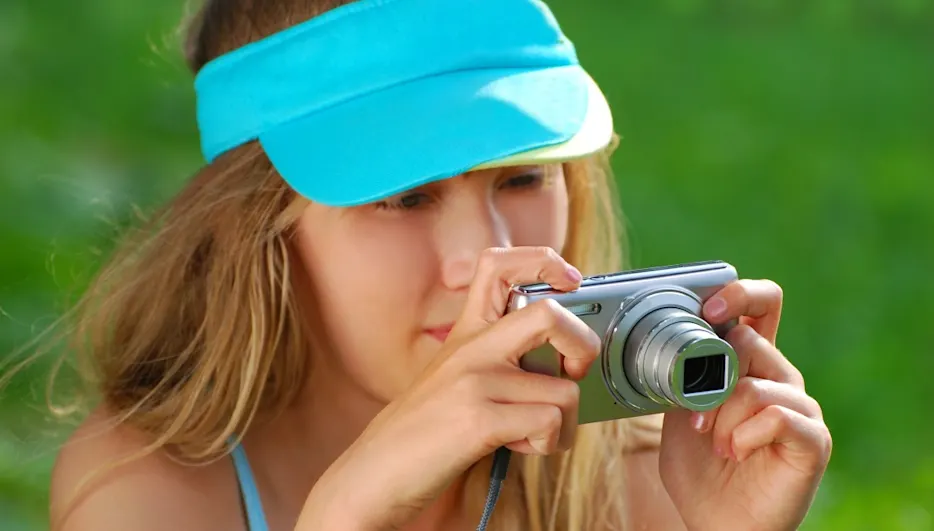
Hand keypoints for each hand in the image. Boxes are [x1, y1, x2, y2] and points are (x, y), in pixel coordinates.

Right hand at [295, 247, 599, 530]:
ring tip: (529, 432)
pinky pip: (549, 422)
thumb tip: (562, 358)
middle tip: (572, 371)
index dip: (543, 261)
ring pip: (564, 388)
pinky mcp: (479, 418)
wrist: (376, 472)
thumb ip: (499, 357)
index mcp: (466, 332)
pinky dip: (546, 443)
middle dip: (582, 344)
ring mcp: (475, 381)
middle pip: (549, 314)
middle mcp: (471, 347)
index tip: (569, 280)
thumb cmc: (424, 431)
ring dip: (562, 422)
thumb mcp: (457, 377)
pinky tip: (516, 447)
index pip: (499, 264)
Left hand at [659, 279, 832, 530]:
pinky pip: (776, 415)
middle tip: (698, 416)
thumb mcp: (678, 409)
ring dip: (722, 416)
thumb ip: (684, 371)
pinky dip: (743, 435)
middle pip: (752, 340)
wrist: (715, 522)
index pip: (761, 304)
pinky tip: (736, 452)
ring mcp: (801, 407)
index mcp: (749, 364)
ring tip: (716, 444)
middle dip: (710, 379)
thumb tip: (672, 334)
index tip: (707, 310)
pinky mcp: (813, 439)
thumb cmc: (699, 468)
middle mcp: (780, 378)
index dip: (739, 294)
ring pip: (755, 384)